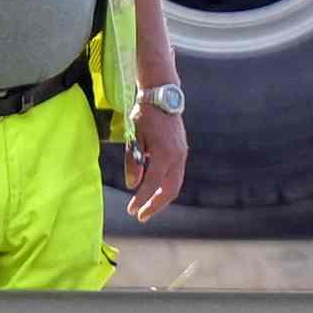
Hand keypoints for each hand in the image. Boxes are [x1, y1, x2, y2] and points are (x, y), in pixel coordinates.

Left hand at [124, 98, 189, 221]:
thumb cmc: (145, 115)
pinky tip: (155, 189)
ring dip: (162, 197)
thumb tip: (131, 184)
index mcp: (163, 154)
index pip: (151, 184)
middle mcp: (177, 157)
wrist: (162, 96)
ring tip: (149, 207)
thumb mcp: (134, 138)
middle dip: (156, 205)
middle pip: (170, 190)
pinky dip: (166, 185)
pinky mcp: (182, 151)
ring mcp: (182, 154)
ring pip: (175, 183)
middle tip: (141, 216)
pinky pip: (176, 174)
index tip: (131, 210)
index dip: (140, 200)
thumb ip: (133, 162)